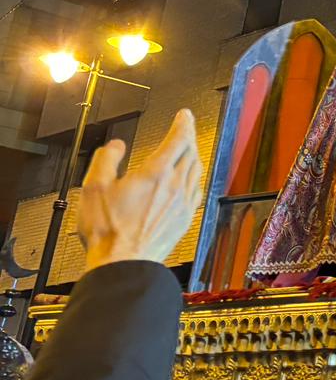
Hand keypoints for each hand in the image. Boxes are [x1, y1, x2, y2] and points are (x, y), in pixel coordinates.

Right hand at [77, 109, 202, 270]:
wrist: (124, 263)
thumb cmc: (108, 231)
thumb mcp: (94, 188)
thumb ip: (105, 160)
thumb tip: (115, 146)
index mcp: (156, 174)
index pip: (178, 140)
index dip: (184, 124)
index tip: (185, 115)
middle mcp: (175, 186)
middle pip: (191, 153)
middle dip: (190, 137)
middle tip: (187, 128)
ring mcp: (183, 203)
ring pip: (196, 171)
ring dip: (194, 155)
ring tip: (190, 149)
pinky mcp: (185, 219)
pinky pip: (197, 190)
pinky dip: (195, 177)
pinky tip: (191, 180)